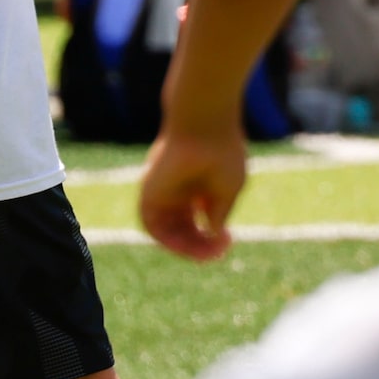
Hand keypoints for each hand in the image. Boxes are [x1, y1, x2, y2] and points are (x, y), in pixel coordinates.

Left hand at [140, 123, 248, 260]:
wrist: (204, 125)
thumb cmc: (222, 151)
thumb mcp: (228, 188)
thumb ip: (218, 212)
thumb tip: (211, 232)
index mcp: (197, 187)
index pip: (197, 222)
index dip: (212, 238)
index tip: (230, 240)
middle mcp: (177, 191)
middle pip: (183, 229)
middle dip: (201, 246)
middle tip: (220, 250)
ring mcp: (163, 191)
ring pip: (167, 231)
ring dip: (186, 248)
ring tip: (207, 252)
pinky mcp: (149, 190)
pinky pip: (151, 225)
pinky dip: (167, 240)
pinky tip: (188, 245)